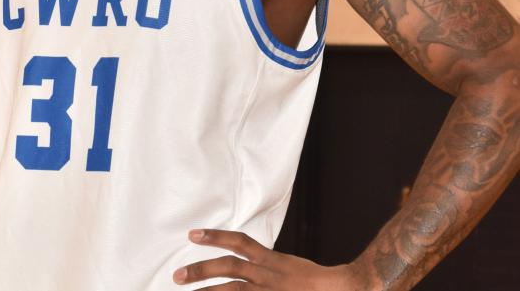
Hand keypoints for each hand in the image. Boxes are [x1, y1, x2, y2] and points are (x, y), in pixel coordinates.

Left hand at [172, 229, 357, 289]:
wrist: (343, 290)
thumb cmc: (314, 282)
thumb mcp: (286, 268)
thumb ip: (264, 266)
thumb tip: (244, 265)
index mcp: (271, 261)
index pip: (239, 243)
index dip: (215, 236)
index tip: (192, 234)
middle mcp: (267, 276)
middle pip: (227, 269)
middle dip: (200, 272)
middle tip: (176, 276)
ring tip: (185, 290)